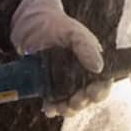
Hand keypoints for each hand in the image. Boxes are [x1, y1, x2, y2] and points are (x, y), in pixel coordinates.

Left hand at [10, 0, 111, 116]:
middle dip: (82, 102)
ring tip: (59, 108)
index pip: (102, 82)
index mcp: (91, 60)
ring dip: (68, 108)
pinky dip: (52, 107)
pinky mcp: (49, 84)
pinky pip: (54, 101)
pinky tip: (48, 108)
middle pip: (87, 96)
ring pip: (72, 102)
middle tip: (74, 102)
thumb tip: (99, 67)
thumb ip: (86, 47)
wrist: (27, 22)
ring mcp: (64, 80)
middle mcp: (80, 73)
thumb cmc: (54, 23)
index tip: (91, 93)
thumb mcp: (72, 32)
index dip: (100, 91)